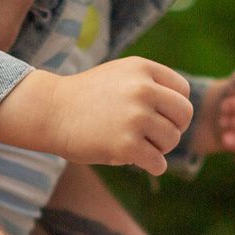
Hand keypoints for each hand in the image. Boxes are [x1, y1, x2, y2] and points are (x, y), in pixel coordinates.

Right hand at [0, 56, 196, 174]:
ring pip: (172, 140)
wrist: (50, 111)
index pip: (183, 91)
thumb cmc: (87, 97)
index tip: (157, 116)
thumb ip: (151, 85)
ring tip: (139, 145)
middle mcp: (142, 89)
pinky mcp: (126, 145)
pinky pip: (158, 162)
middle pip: (184, 114)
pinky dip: (153, 166)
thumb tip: (184, 113)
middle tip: (154, 135)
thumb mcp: (120, 76)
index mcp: (142, 69)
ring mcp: (135, 118)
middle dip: (173, 128)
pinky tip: (140, 161)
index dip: (173, 107)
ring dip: (159, 148)